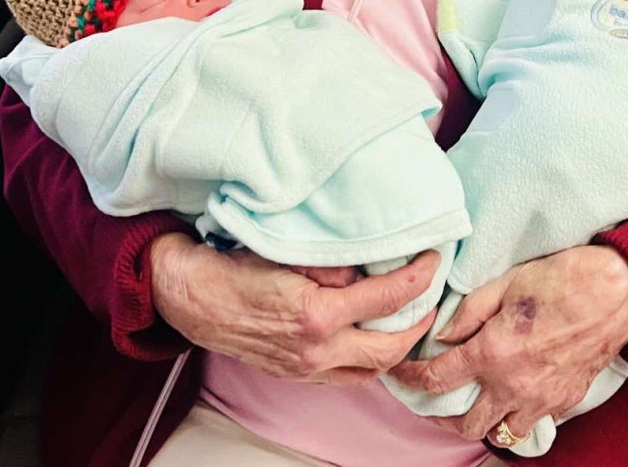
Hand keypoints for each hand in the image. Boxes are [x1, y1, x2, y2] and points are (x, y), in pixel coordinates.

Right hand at [149, 234, 438, 384]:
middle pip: (390, 349)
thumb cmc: (237, 266)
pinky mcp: (298, 374)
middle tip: (432, 294)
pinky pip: (348, 377)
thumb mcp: (289, 250)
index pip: (387, 299)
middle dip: (419, 322)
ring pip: (372, 371)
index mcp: (317, 316)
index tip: (433, 257)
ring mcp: (307, 368)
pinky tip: (376, 338)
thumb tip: (368, 266)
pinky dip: (371, 360)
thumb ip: (334, 262)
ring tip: (411, 317)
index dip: (418, 276)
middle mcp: (317, 350)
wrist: (194, 297)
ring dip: (398, 347)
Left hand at [390, 245, 627, 442]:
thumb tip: (443, 334)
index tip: (401, 375)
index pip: (438, 378)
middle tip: (434, 399)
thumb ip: (469, 312)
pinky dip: (515, 415)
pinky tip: (511, 395)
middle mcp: (514, 385)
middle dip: (442, 415)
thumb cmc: (561, 279)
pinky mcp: (564, 401)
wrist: (614, 291)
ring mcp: (542, 399)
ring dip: (481, 422)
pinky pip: (531, 422)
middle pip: (466, 423)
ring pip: (500, 432)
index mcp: (494, 352)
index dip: (411, 379)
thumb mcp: (506, 283)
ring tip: (471, 404)